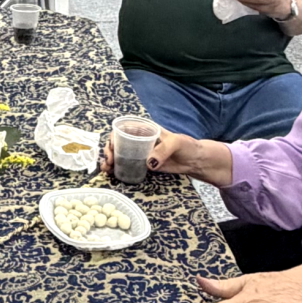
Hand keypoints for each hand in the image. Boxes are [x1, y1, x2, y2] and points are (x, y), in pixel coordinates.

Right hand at [102, 128, 222, 183]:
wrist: (194, 160)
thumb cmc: (187, 146)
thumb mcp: (176, 143)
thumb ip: (163, 150)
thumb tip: (149, 163)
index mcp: (145, 128)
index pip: (123, 128)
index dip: (114, 137)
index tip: (112, 148)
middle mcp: (139, 139)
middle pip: (117, 142)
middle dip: (109, 150)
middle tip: (110, 161)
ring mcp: (139, 152)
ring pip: (118, 154)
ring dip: (109, 160)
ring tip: (107, 169)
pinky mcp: (142, 164)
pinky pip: (125, 165)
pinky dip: (116, 169)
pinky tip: (111, 173)